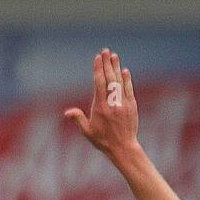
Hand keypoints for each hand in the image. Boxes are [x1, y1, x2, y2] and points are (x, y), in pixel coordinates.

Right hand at [65, 48, 138, 164]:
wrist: (123, 148)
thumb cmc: (103, 141)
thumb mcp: (88, 131)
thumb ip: (78, 119)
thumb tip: (67, 112)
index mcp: (100, 107)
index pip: (99, 83)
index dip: (98, 69)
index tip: (97, 57)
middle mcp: (112, 103)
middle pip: (109, 78)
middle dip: (107, 63)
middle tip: (106, 51)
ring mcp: (123, 104)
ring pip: (120, 82)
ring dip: (116, 68)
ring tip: (114, 56)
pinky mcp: (132, 107)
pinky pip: (129, 90)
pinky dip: (127, 80)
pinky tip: (124, 71)